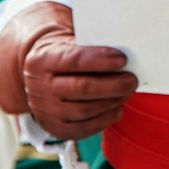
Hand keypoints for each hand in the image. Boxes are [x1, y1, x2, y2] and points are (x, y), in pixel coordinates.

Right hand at [0, 2, 136, 139]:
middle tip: (131, 80)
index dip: (100, 60)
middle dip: (112, 85)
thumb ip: (91, 41)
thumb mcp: (69, 40)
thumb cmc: (65, 54)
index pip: (73, 60)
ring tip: (127, 92)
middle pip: (80, 89)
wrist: (42, 75)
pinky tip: (116, 108)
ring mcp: (43, 110)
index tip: (122, 59)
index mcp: (40, 60)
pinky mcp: (53, 127)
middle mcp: (37, 86)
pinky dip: (104, 120)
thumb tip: (124, 45)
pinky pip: (82, 129)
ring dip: (111, 102)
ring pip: (83, 111)